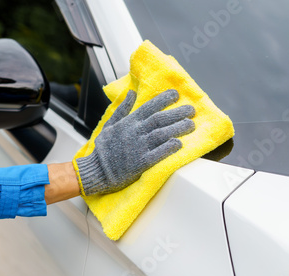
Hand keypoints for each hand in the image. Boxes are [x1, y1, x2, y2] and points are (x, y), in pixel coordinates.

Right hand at [75, 89, 194, 194]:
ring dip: (178, 128)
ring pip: (162, 134)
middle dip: (177, 113)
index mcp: (128, 123)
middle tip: (191, 110)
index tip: (176, 95)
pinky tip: (179, 143)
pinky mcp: (141, 163)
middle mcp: (135, 132)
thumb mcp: (109, 125)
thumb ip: (122, 109)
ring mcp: (138, 147)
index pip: (149, 107)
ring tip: (191, 125)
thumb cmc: (103, 149)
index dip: (164, 99)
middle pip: (160, 119)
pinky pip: (158, 153)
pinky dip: (169, 147)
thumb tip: (131, 93)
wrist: (97, 170)